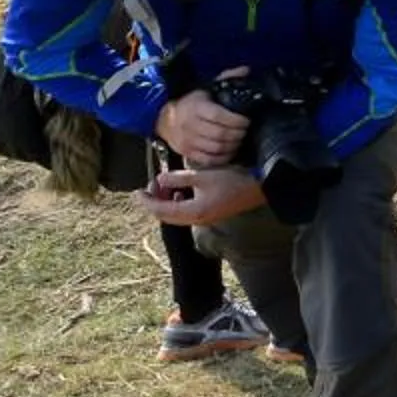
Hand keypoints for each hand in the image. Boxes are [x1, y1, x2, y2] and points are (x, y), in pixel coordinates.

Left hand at [143, 165, 265, 226]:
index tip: (137, 191)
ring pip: (174, 215)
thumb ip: (179, 178)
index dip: (146, 201)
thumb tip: (160, 179)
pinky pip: (184, 213)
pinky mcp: (208, 215)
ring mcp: (203, 219)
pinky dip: (176, 203)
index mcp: (192, 212)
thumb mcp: (203, 176)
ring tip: (165, 186)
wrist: (259, 189)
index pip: (160, 210)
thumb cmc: (232, 181)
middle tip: (151, 185)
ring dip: (165, 202)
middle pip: (165, 216)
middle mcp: (195, 220)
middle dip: (154, 201)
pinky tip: (180, 191)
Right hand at [154, 82, 251, 165]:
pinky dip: (223, 158)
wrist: (163, 118)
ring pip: (216, 148)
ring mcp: (188, 141)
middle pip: (220, 135)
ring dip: (233, 146)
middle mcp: (191, 125)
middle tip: (246, 131)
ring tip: (239, 140)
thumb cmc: (190, 103)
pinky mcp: (187, 152)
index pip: (220, 116)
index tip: (247, 120)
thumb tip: (245, 70)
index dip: (237, 120)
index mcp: (196, 107)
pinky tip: (230, 151)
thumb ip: (226, 78)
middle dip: (238, 134)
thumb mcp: (206, 88)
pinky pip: (209, 159)